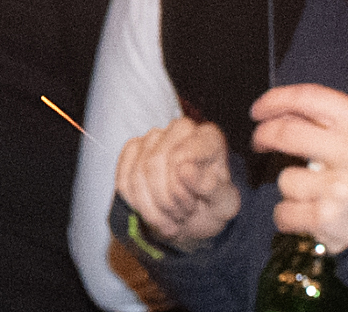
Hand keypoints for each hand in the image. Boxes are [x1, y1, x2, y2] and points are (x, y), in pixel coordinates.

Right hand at [114, 116, 240, 253]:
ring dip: (151, 207)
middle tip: (180, 215)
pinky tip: (152, 212)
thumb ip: (212, 188)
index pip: (179, 156)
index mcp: (209, 137)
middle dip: (165, 200)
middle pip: (154, 162)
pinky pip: (123, 179)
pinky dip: (136, 204)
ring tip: (169, 217)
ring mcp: (154, 137)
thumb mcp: (223, 206)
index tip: (192, 206)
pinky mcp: (133, 149)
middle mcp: (181, 129)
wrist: (193, 217)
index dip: (181, 189)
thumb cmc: (212, 207)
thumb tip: (185, 169)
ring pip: (137, 173)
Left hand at [252, 84, 347, 251]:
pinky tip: (307, 216)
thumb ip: (336, 120)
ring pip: (286, 177)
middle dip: (264, 135)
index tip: (259, 109)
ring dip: (291, 186)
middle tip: (260, 140)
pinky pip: (284, 211)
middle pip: (287, 132)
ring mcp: (342, 188)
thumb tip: (283, 110)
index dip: (277, 99)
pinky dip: (289, 215)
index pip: (311, 98)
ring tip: (313, 194)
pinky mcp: (327, 219)